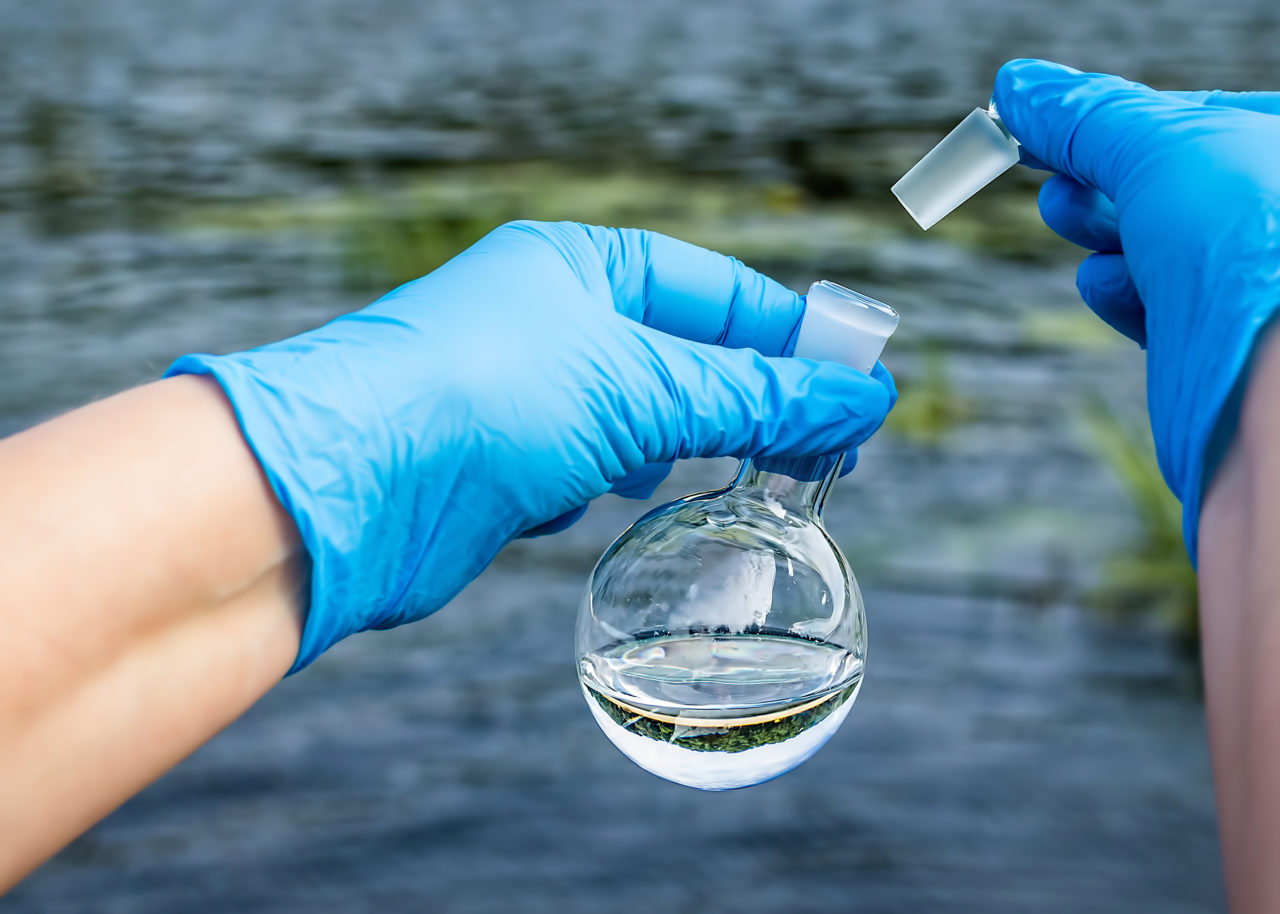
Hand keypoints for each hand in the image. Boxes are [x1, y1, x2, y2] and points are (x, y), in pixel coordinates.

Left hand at [168, 222, 895, 669]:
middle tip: (821, 451)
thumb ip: (753, 396)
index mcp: (580, 266)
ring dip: (682, 448)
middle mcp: (551, 323)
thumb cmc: (478, 396)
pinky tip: (613, 498)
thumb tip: (857, 398)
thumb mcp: (640, 384)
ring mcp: (524, 395)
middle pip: (683, 358)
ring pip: (639, 420)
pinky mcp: (503, 465)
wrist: (345, 489)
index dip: (790, 335)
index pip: (716, 291)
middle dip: (748, 402)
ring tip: (728, 474)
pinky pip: (589, 470)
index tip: (854, 382)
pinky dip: (612, 486)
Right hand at [993, 60, 1279, 557]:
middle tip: (1045, 167)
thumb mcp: (1161, 149)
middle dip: (1099, 171)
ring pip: (1150, 241)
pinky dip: (1118, 291)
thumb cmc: (1251, 250)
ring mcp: (1241, 284)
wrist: (1270, 398)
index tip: (1038, 118)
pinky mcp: (1208, 344)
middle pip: (1164, 179)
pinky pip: (1149, 301)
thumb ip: (1089, 118)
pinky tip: (1109, 286)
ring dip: (1101, 227)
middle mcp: (1266, 220)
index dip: (1112, 117)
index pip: (1192, 117)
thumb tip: (1018, 86)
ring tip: (1068, 214)